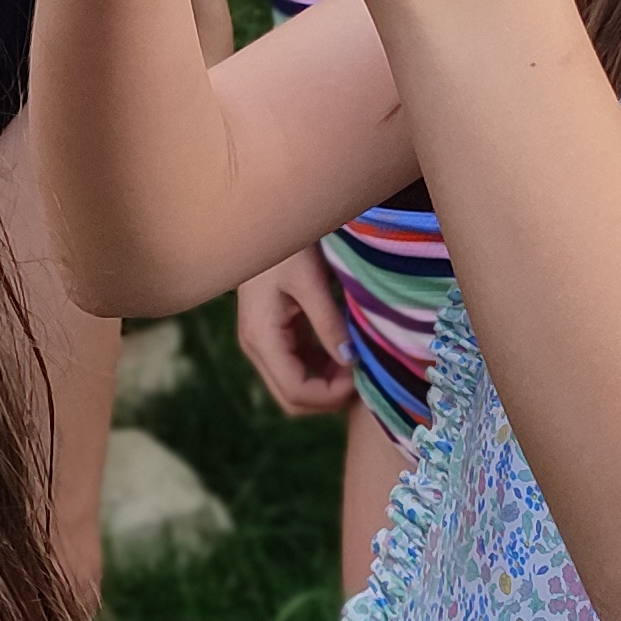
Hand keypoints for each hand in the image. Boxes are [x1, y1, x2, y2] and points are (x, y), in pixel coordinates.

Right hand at [236, 250, 357, 416]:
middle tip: (363, 377)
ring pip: (295, 386)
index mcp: (261, 337)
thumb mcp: (309, 279)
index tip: (362, 376)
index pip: (295, 391)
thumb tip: (350, 362)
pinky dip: (322, 369)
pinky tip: (347, 353)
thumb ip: (328, 322)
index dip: (331, 395)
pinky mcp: (274, 335)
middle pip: (292, 399)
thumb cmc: (285, 244)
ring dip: (327, 385)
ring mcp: (263, 343)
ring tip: (359, 364)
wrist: (260, 221)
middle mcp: (257, 347)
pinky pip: (298, 366)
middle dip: (328, 397)